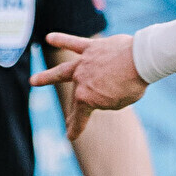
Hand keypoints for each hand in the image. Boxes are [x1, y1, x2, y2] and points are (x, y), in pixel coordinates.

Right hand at [29, 32, 147, 140]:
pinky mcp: (91, 48)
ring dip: (47, 77)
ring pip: (62, 71)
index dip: (75, 129)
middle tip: (68, 122)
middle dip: (72, 113)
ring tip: (34, 81)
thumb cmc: (134, 84)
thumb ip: (107, 98)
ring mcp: (83, 64)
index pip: (79, 117)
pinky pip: (73, 43)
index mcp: (86, 98)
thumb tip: (101, 89)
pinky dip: (61, 40)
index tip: (71, 137)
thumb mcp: (121, 102)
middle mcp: (80, 81)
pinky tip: (50, 38)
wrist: (141, 60)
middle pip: (75, 99)